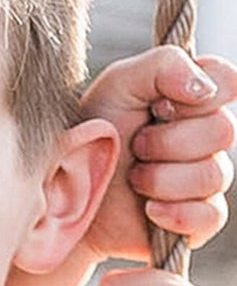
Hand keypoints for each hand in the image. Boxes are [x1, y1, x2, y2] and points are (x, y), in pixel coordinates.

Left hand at [77, 48, 236, 264]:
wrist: (65, 197)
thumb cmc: (91, 136)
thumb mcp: (117, 84)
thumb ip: (164, 64)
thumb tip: (205, 87)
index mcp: (192, 98)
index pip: (226, 82)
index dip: (196, 96)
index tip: (157, 106)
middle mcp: (205, 137)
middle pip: (223, 131)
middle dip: (167, 142)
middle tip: (135, 146)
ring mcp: (204, 180)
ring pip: (214, 174)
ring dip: (162, 178)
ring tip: (133, 178)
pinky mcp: (196, 221)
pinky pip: (210, 216)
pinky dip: (175, 213)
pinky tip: (149, 209)